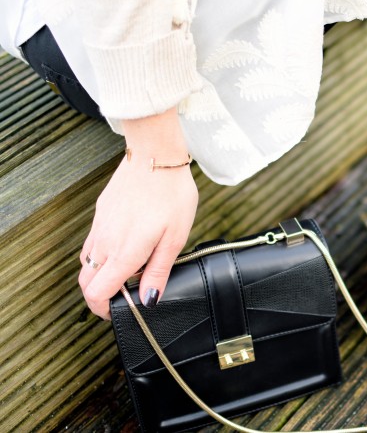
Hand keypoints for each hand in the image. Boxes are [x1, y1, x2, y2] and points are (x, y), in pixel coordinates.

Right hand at [78, 108, 197, 318]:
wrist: (156, 157)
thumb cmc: (171, 195)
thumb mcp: (175, 238)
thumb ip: (159, 271)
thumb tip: (149, 299)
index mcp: (124, 252)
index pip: (97, 293)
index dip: (104, 309)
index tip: (118, 313)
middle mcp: (105, 242)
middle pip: (86, 282)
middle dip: (100, 295)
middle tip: (124, 297)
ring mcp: (100, 227)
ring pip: (88, 262)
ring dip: (102, 274)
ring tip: (130, 271)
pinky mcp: (100, 214)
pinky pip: (93, 243)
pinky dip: (102, 255)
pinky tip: (126, 247)